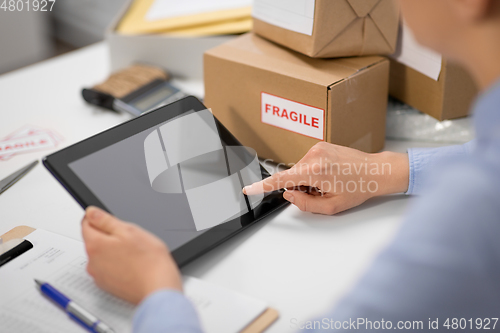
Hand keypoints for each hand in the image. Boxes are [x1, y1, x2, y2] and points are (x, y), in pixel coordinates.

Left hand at [81, 206, 181, 304]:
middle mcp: (92, 262)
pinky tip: (133, 265)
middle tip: (130, 239)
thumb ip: (105, 220)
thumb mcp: (129, 230)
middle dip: (109, 237)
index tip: (110, 220)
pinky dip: (117, 266)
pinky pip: (108, 269)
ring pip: (102, 256)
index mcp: (95, 245)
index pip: (86, 224)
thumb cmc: (148, 261)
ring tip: (134, 254)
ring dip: (114, 252)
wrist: (158, 287)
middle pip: (95, 241)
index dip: (99, 218)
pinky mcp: (108, 286)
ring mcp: (99, 276)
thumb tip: (91, 213)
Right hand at [244, 142, 408, 214]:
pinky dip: (312, 171)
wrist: (377, 171)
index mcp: (315, 171)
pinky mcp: (321, 145)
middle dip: (300, 187)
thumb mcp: (332, 205)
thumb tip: (289, 195)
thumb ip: (305, 204)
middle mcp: (314, 156)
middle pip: (292, 176)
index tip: (248, 189)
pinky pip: (307, 162)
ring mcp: (317, 148)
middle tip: (321, 193)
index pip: (281, 180)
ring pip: (299, 169)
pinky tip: (329, 175)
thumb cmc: (359, 188)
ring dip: (307, 179)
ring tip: (329, 183)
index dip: (263, 186)